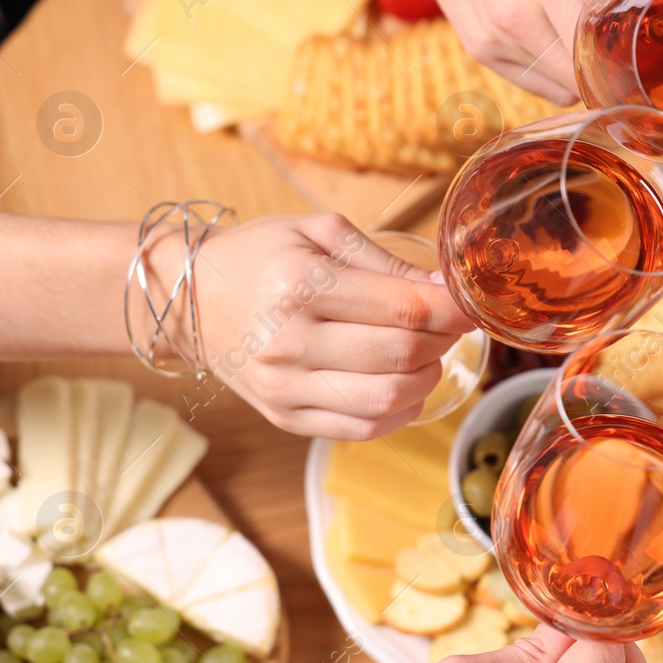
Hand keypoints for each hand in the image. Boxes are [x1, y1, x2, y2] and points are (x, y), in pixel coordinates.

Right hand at [151, 213, 473, 438]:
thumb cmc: (260, 257)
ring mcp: (285, 388)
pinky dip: (400, 411)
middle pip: (402, 356)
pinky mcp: (286, 418)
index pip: (403, 309)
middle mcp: (290, 342)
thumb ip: (386, 261)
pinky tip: (403, 384)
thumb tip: (446, 289)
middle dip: (443, 340)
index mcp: (300, 285)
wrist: (192, 300)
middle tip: (447, 324)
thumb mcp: (320, 233)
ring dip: (427, 378)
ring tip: (426, 354)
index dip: (452, 309)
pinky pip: (364, 429)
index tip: (470, 303)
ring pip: (388, 400)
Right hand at [382, 0, 647, 103]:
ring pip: (559, 87)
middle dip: (610, 62)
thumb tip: (655, 2)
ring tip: (576, 15)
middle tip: (620, 28)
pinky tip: (550, 23)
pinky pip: (530, 79)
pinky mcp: (474, 43)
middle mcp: (518, 18)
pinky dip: (549, 64)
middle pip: (586, 80)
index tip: (649, 46)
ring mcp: (491, 36)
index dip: (635, 61)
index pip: (608, 60)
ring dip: (578, 64)